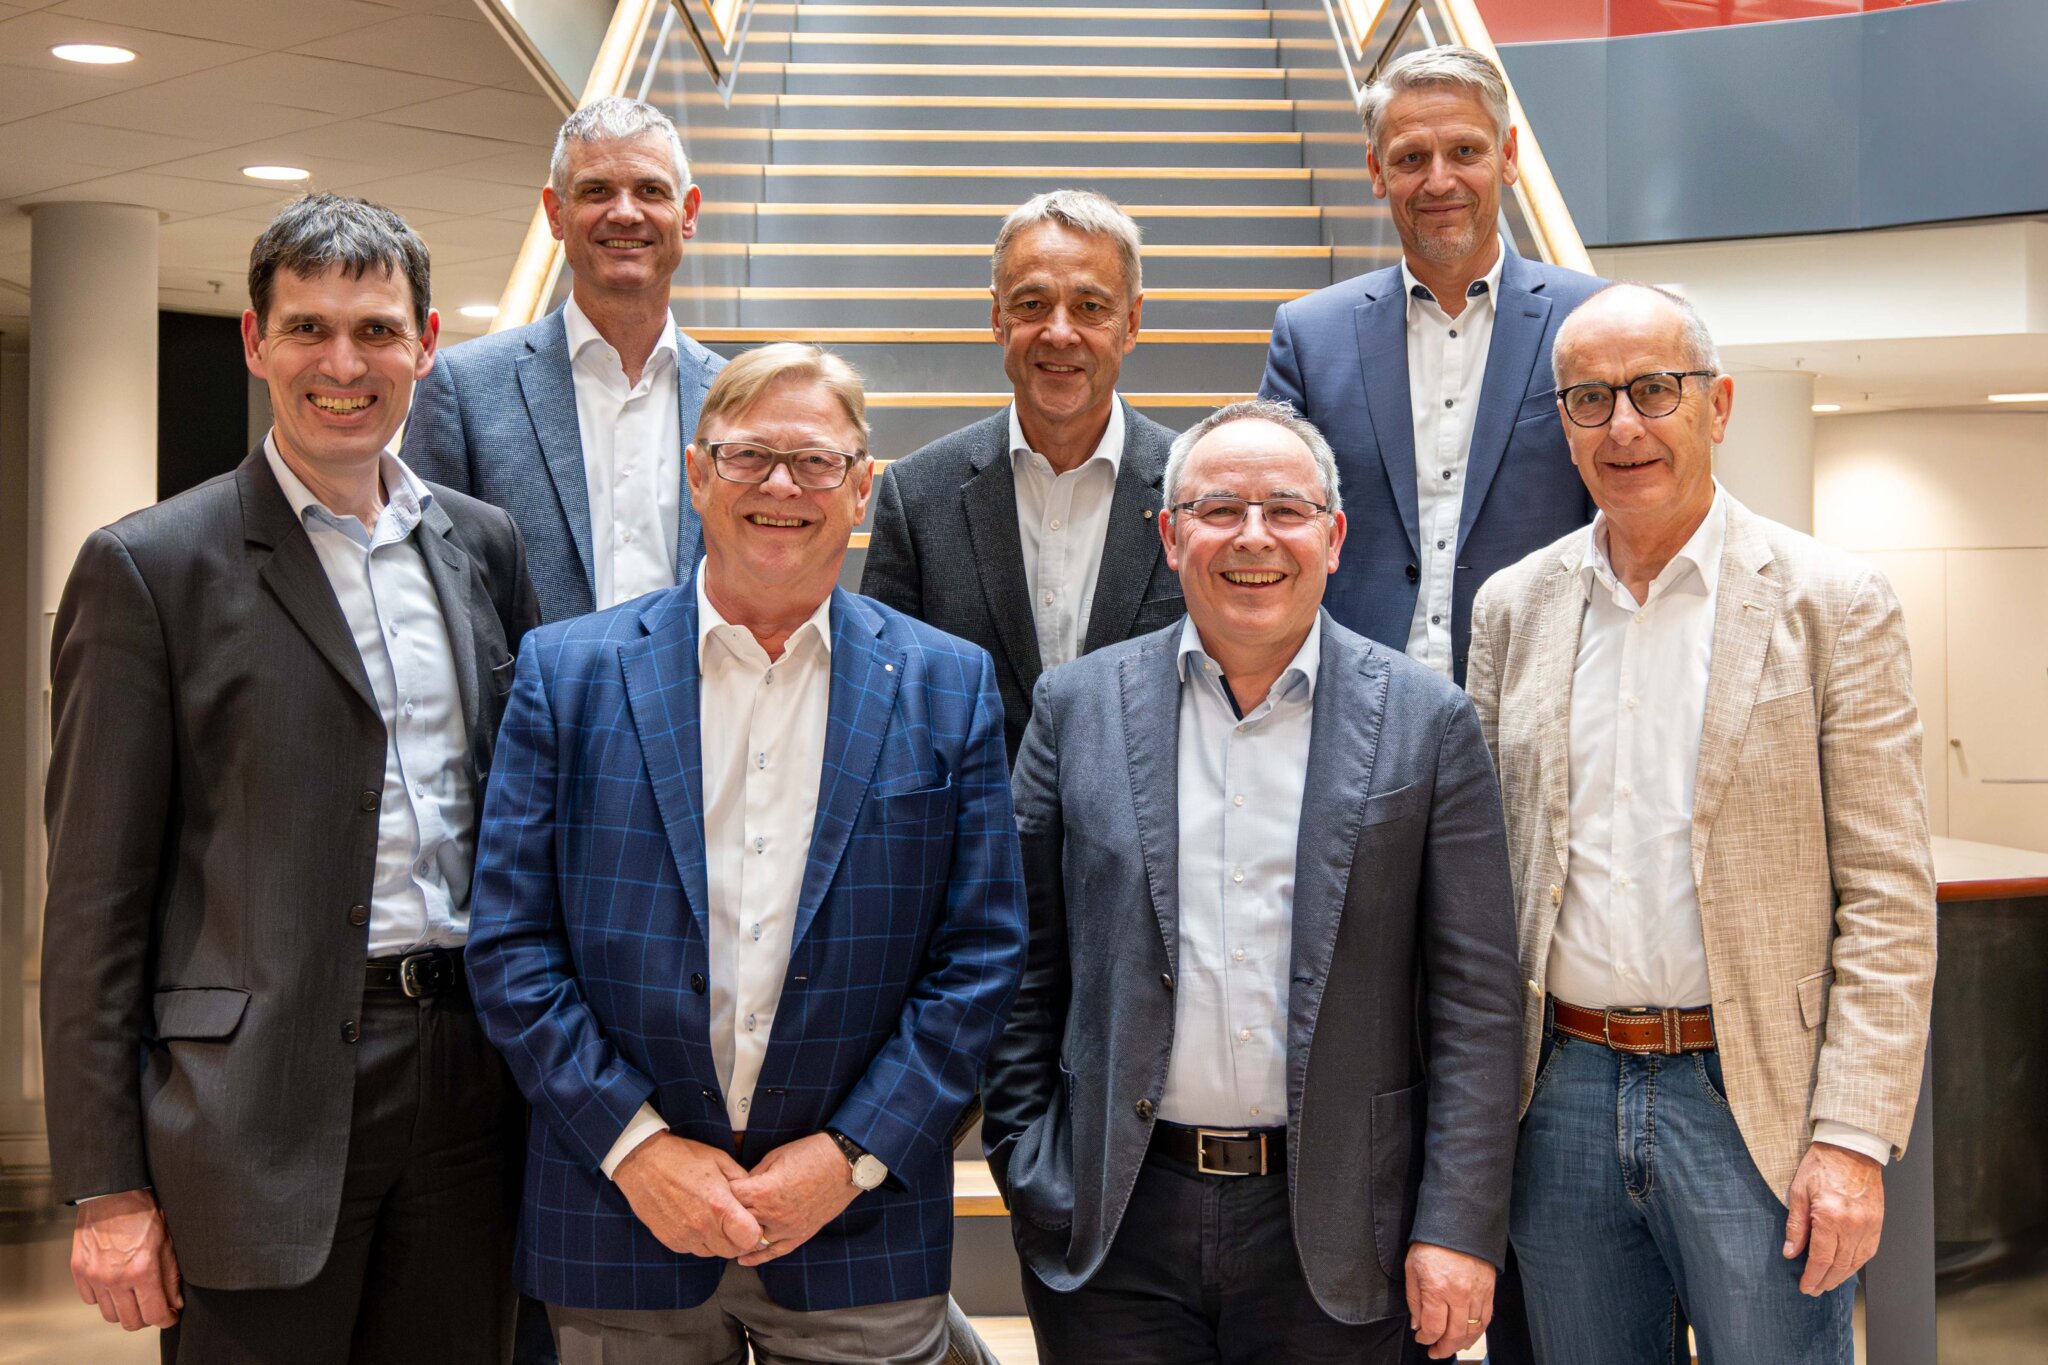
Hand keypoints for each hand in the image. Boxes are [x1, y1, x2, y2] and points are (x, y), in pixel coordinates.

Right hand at [72, 1189, 180, 1329]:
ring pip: (110, 1315)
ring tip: (134, 1296)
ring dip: (124, 1310)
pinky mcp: (79, 1271)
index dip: (166, 1319)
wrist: (113, 1194)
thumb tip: (174, 1303)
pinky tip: (115, 1285)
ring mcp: (95, 1276)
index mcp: (143, 1269)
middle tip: (153, 1306)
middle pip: (131, 1321)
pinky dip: (103, 1298)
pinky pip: (91, 1300)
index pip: (155, 1314)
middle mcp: (116, 1277)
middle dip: (146, 1318)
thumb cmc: (144, 1212)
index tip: (170, 1316)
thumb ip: (171, 1277)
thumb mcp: (168, 1242)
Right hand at [613, 1134, 762, 1258]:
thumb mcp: (720, 1160)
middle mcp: (702, 1227)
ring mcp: (684, 1236)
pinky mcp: (669, 1240)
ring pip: (712, 1253)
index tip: (751, 1223)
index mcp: (719, 1206)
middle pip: (732, 1251)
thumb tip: (756, 1198)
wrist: (642, 1161)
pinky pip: (693, 1250)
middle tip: (733, 1222)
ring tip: (712, 1219)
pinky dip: (699, 1241)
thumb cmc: (683, 1157)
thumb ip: (742, 1182)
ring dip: (718, 1242)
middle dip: (737, 1239)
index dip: (754, 1233)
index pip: (749, 1239)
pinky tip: (695, 1221)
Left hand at [729, 1133, 860, 1266]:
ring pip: (752, 1241)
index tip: (715, 1191)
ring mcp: (788, 1228)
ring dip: (739, 1237)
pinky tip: (743, 1259)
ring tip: (726, 1235)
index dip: (720, 1192)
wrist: (844, 1163)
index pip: (729, 1198)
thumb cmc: (810, 1154)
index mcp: (764, 1191)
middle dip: (726, 1216)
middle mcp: (773, 1214)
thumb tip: (738, 1188)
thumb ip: (753, 1176)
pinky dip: (757, 1258)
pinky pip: (775, 1252)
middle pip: (736, 1222)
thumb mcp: (774, 1157)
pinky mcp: (800, 1235)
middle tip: (716, 1213)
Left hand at [1405, 1242, 1494, 1359]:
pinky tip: (1469, 1336)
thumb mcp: (1412, 1269)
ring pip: (1473, 1330)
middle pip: (1455, 1334)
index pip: (1433, 1327)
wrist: (1457, 1222)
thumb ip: (1414, 1300)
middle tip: (1435, 1352)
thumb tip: (1418, 1326)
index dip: (1426, 1339)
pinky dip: (1478, 1332)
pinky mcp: (1489, 1290)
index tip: (1421, 1339)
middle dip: (1444, 1348)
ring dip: (1461, 1343)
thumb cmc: (1431, 1243)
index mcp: (1437, 1288)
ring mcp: (1477, 1293)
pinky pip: (1486, 1319)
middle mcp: (1459, 1294)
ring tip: (1451, 1347)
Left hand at [1783, 1141, 1884, 1294]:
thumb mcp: (1798, 1192)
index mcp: (1831, 1218)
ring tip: (1827, 1284)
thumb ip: (1796, 1226)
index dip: (1812, 1277)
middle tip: (1813, 1290)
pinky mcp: (1878, 1224)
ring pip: (1855, 1262)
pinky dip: (1856, 1265)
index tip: (1804, 1286)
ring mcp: (1869, 1226)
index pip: (1821, 1259)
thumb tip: (1790, 1252)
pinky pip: (1868, 1253)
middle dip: (1825, 1282)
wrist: (1851, 1149)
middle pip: (1839, 1266)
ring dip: (1841, 1277)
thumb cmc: (1822, 1165)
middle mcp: (1853, 1226)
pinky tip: (1846, 1269)